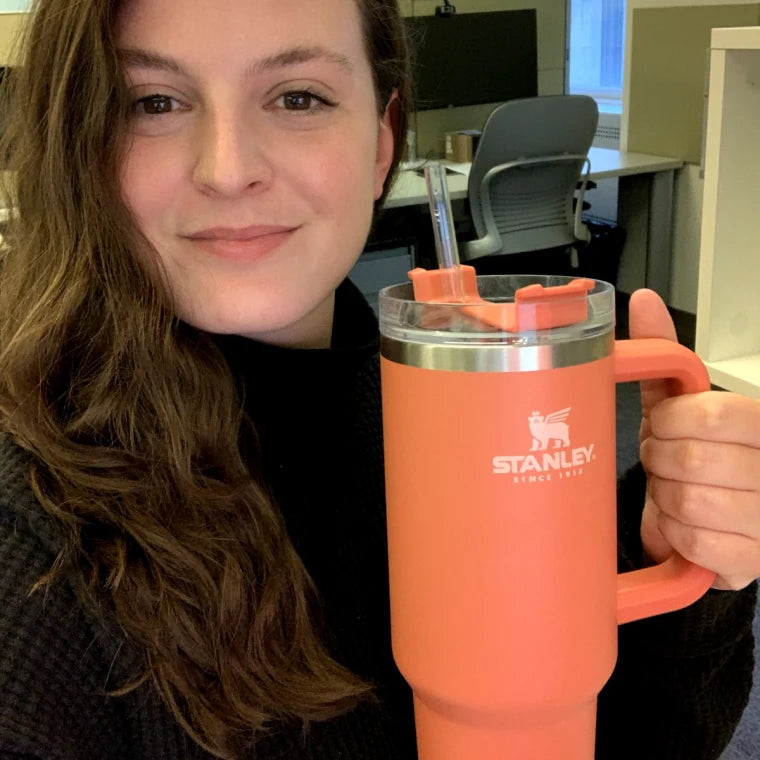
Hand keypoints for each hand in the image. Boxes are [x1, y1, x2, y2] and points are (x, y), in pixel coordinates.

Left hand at [629, 289, 759, 589]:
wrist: (711, 517)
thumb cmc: (696, 451)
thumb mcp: (680, 402)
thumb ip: (666, 357)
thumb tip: (643, 301)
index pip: (711, 416)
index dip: (668, 423)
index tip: (662, 426)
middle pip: (692, 460)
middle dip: (659, 460)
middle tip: (662, 460)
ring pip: (689, 503)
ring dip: (662, 496)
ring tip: (671, 488)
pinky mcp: (752, 560)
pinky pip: (693, 542)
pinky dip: (670, 531)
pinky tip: (678, 521)